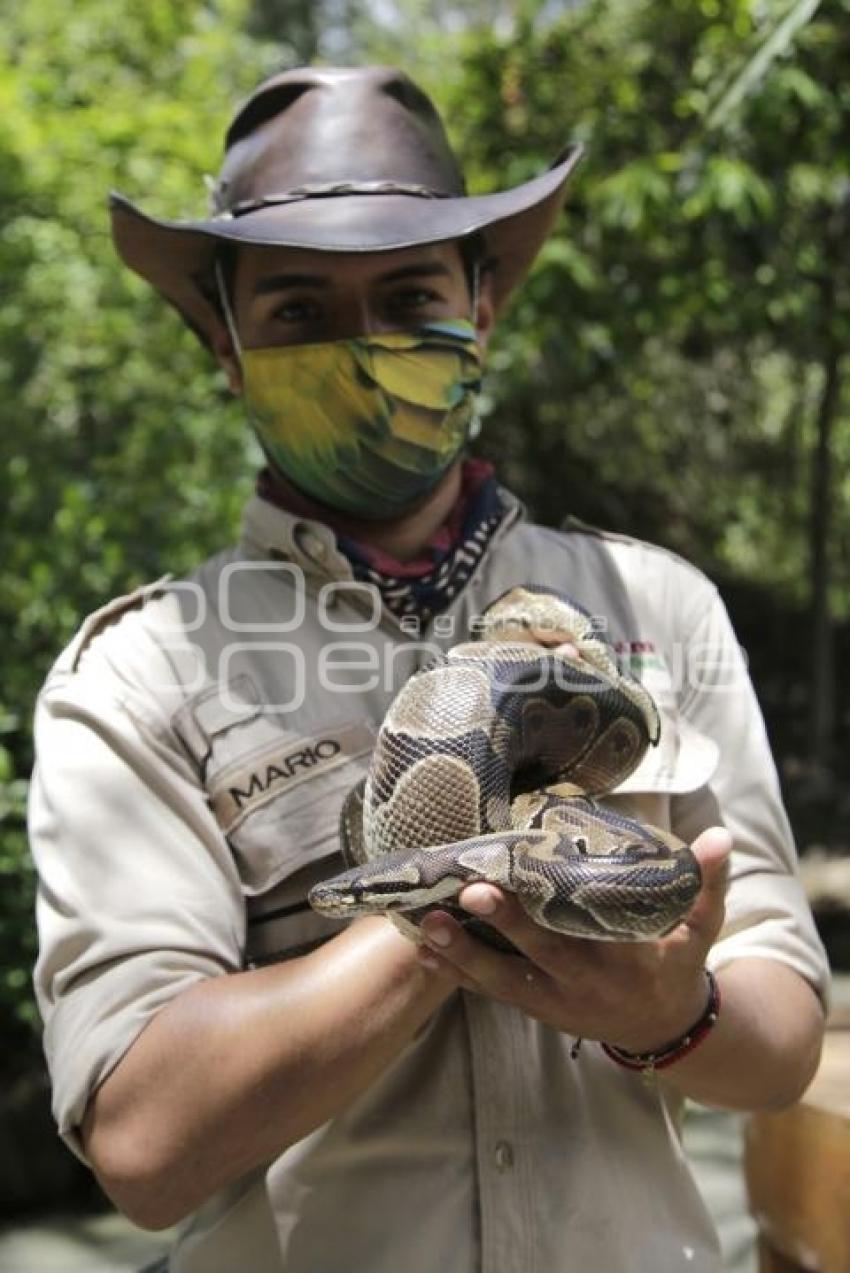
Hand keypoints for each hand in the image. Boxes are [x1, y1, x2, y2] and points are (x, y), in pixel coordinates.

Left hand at [416, 826, 730, 1053]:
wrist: (666, 1029)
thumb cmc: (679, 963)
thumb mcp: (701, 929)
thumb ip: (708, 883)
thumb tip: (719, 837)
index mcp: (630, 962)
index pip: (591, 932)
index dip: (559, 910)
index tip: (527, 878)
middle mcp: (589, 986)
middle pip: (541, 955)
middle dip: (503, 926)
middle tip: (465, 893)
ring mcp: (558, 1003)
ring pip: (505, 982)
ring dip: (464, 955)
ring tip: (426, 927)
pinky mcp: (537, 1008)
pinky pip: (493, 992)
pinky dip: (459, 973)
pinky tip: (424, 950)